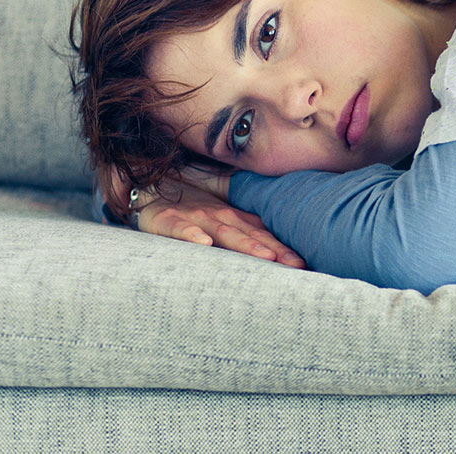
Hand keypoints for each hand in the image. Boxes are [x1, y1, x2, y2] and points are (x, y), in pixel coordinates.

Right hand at [134, 182, 305, 268]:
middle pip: (252, 236)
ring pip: (224, 232)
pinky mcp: (170, 221)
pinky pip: (182, 229)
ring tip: (265, 257)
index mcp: (235, 221)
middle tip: (295, 265)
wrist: (151, 191)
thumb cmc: (194, 213)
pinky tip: (204, 243)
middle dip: (275, 250)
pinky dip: (193, 235)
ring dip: (246, 244)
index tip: (304, 265)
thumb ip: (248, 233)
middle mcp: (221, 218)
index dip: (284, 249)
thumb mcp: (224, 222)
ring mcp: (197, 219)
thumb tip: (279, 252)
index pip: (264, 237)